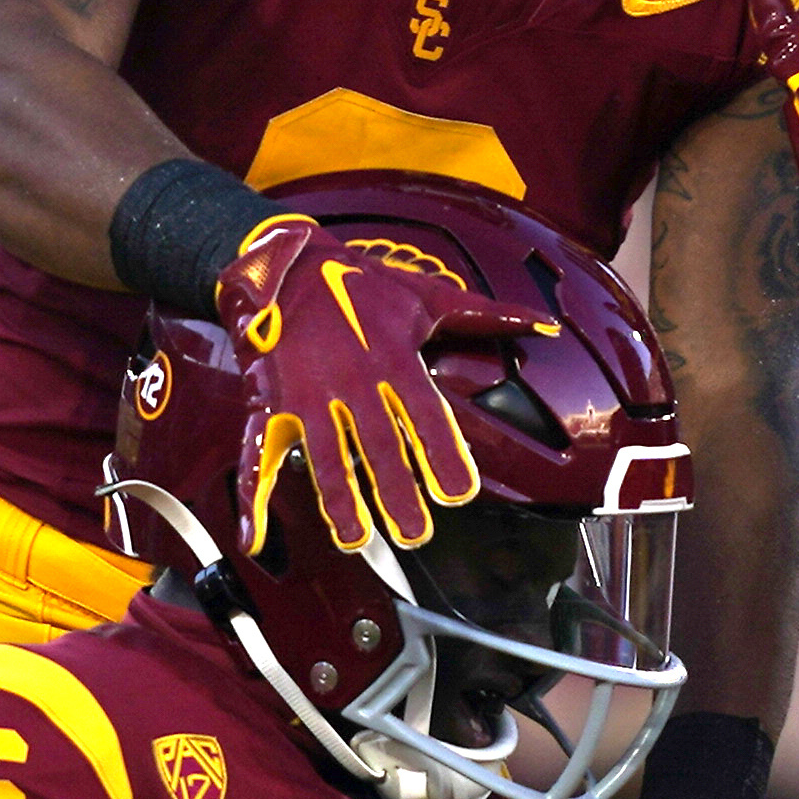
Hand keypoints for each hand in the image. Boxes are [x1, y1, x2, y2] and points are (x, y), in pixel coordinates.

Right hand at [220, 211, 494, 554]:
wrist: (284, 260)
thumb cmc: (361, 283)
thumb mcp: (426, 295)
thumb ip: (485, 316)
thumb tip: (544, 323)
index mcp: (392, 358)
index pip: (424, 415)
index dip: (440, 455)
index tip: (457, 493)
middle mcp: (351, 379)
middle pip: (377, 445)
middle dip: (395, 492)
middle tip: (414, 535)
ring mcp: (307, 393)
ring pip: (325, 455)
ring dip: (339, 500)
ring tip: (356, 538)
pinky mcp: (270, 400)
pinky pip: (259, 451)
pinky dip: (254, 494)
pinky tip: (257, 533)